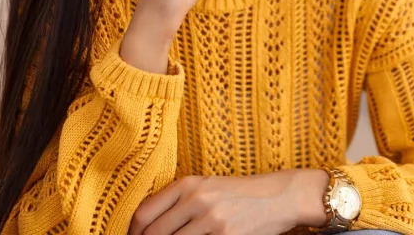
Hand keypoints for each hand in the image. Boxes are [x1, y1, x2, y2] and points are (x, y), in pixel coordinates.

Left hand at [128, 170, 327, 234]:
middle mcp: (197, 200)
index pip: (144, 213)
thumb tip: (148, 226)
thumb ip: (180, 201)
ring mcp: (212, 220)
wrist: (281, 196)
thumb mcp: (208, 187)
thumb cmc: (242, 193)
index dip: (133, 233)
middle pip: (155, 234)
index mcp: (188, 184)